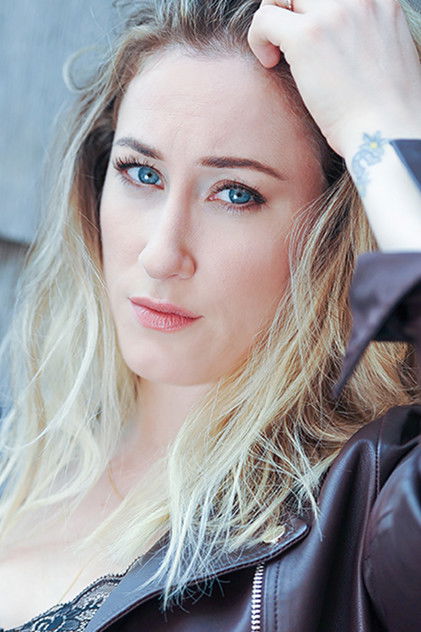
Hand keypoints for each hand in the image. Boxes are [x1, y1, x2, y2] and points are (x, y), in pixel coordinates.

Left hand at [247, 0, 420, 156]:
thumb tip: (338, 45)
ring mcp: (332, 15)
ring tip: (278, 55)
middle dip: (291, 13)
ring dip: (273, 23)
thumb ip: (366, 37)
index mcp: (380, 1)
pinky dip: (258, 39)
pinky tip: (270, 63)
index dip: (312, 11)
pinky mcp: (306, 37)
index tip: (310, 37)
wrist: (386, 132)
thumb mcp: (387, 57)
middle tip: (287, 45)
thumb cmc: (384, 111)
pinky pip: (264, 19)